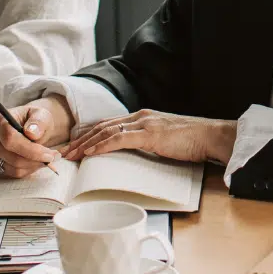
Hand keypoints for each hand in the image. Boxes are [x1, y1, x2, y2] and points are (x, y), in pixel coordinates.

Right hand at [0, 96, 71, 178]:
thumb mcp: (41, 115)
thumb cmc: (34, 121)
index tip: (49, 155)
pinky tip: (33, 162)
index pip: (10, 139)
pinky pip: (11, 175)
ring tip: (46, 159)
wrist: (27, 128)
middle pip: (12, 157)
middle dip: (36, 160)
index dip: (30, 150)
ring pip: (13, 169)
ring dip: (33, 166)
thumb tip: (32, 133)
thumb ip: (38, 122)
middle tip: (54, 157)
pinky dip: (27, 171)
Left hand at [62, 109, 235, 165]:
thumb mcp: (163, 141)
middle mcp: (139, 116)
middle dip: (78, 140)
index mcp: (141, 118)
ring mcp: (144, 123)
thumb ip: (146, 144)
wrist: (210, 137)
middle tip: (62, 153)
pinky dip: (101, 146)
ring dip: (84, 144)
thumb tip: (131, 157)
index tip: (72, 147)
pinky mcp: (150, 133)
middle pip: (101, 127)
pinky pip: (119, 139)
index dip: (87, 135)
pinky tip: (89, 153)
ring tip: (69, 156)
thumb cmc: (191, 142)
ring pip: (106, 132)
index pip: (107, 125)